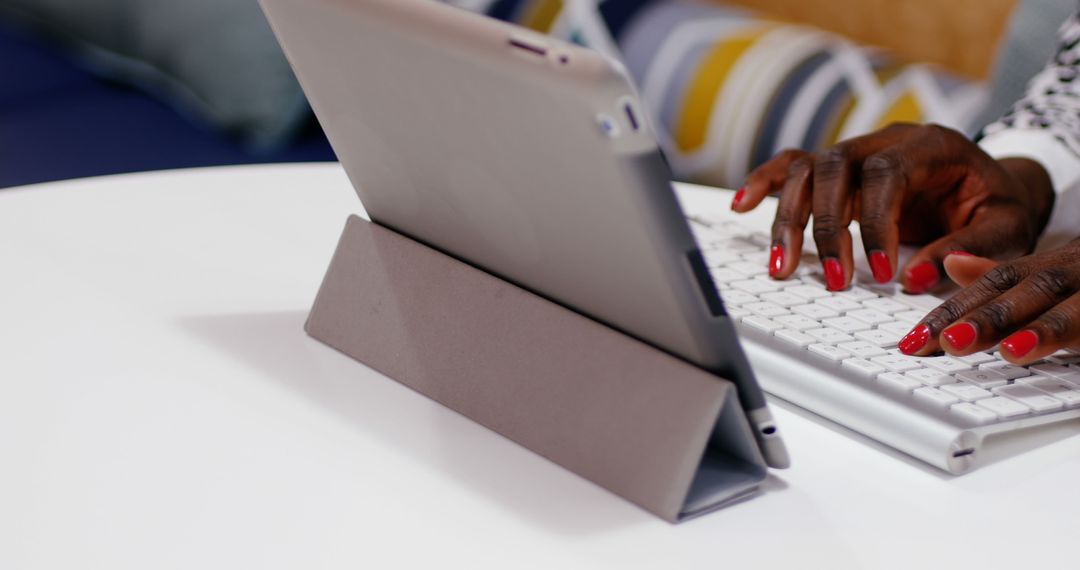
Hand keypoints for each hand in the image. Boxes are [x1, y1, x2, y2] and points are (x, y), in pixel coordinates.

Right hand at [731, 123, 1055, 292]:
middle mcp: (884, 140)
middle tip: (830, 281)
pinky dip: (764, 184)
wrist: (990, 188)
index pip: (886, 173)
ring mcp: (855, 152)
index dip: (875, 224)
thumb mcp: (1004, 230)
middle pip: (833, 168)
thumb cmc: (996, 208)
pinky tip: (742, 207)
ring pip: (805, 170)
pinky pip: (790, 166)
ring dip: (787, 218)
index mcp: (930, 144)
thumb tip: (912, 277)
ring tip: (781, 267)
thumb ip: (965, 250)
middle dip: (825, 228)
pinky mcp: (835, 170)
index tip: (879, 275)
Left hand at [899, 243, 1079, 362]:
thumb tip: (951, 263)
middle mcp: (1073, 271)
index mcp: (1047, 264)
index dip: (953, 310)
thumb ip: (1003, 276)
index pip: (993, 284)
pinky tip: (1069, 351)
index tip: (914, 340)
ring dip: (1044, 330)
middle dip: (989, 318)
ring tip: (1012, 351)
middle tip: (950, 341)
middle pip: (1030, 291)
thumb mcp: (1048, 274)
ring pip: (1073, 308)